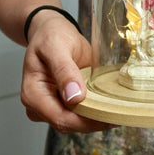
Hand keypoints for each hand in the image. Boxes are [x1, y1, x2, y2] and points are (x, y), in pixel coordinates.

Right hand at [21, 12, 111, 132]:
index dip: (85, 121)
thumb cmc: (50, 35)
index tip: (109, 113)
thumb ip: (64, 70)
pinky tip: (110, 104)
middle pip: (69, 124)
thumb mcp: (56, 46)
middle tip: (120, 112)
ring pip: (77, 123)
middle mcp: (39, 105)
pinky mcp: (64, 104)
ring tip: (118, 108)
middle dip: (94, 121)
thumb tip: (74, 97)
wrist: (52, 30)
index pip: (60, 118)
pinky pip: (81, 114)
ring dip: (97, 117)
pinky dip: (96, 110)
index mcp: (32, 94)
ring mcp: (52, 106)